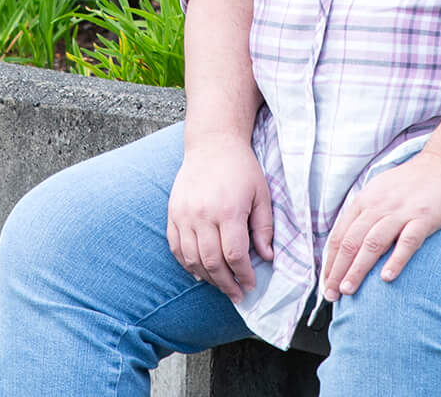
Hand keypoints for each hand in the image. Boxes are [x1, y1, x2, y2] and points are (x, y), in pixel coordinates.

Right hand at [167, 137, 273, 300]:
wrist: (212, 144)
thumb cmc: (241, 169)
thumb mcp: (262, 195)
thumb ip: (264, 228)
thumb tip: (267, 257)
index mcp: (228, 211)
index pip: (234, 255)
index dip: (243, 275)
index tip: (251, 285)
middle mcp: (202, 215)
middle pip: (212, 262)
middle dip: (227, 284)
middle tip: (237, 295)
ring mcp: (184, 214)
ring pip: (192, 259)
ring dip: (208, 278)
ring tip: (221, 286)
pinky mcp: (173, 213)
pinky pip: (176, 247)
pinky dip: (187, 264)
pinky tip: (200, 273)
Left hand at [319, 153, 440, 301]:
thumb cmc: (412, 183)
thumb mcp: (380, 192)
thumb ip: (365, 215)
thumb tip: (349, 244)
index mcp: (364, 201)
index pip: (340, 236)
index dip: (330, 262)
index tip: (326, 284)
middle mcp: (378, 206)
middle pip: (351, 242)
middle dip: (338, 270)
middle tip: (331, 294)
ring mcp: (401, 212)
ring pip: (372, 243)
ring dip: (358, 268)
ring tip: (348, 290)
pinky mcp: (424, 217)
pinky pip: (407, 241)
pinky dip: (396, 260)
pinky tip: (387, 278)